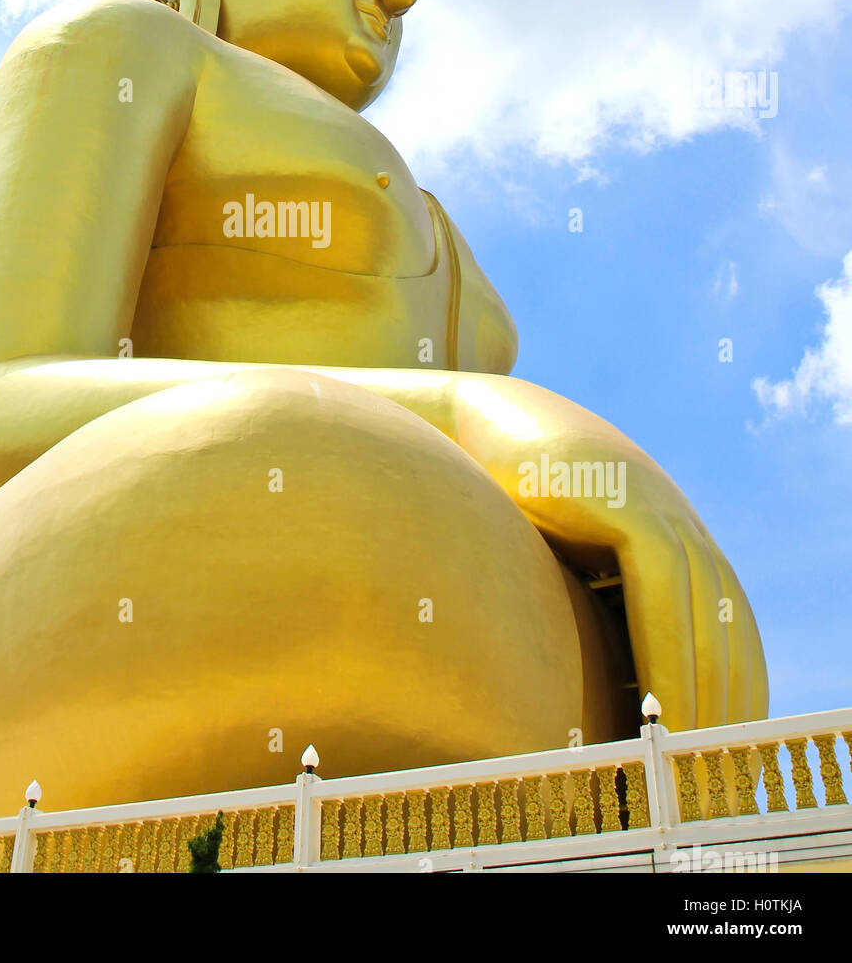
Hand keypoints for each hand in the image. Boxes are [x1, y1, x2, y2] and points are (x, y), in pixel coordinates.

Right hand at [449, 374, 767, 730]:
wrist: (471, 428)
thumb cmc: (500, 501)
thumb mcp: (562, 560)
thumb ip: (595, 604)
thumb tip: (606, 686)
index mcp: (670, 538)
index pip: (725, 628)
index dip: (732, 691)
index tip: (723, 750)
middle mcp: (679, 524)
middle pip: (728, 629)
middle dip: (729, 706)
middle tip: (716, 774)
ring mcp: (660, 509)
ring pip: (705, 617)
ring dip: (703, 695)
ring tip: (692, 758)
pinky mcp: (628, 504)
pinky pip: (663, 593)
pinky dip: (668, 656)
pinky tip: (661, 705)